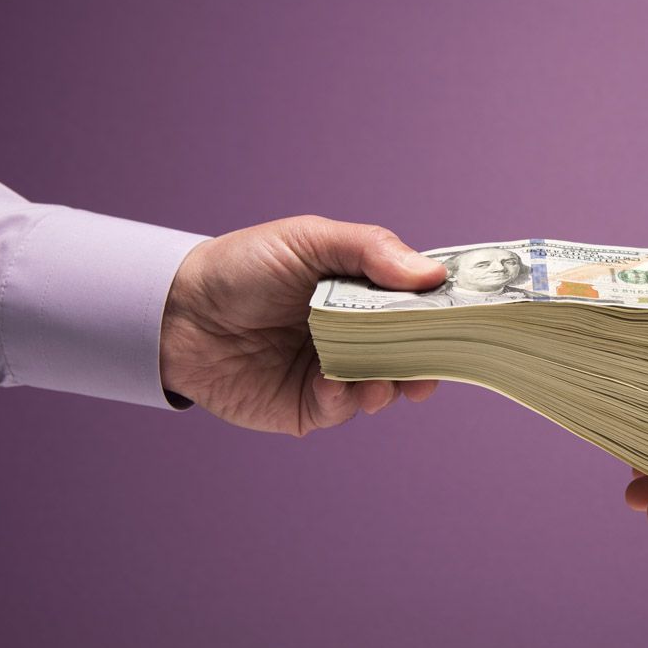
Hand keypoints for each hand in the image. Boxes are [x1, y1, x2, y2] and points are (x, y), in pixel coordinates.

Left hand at [160, 215, 445, 434]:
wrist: (175, 313)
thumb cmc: (242, 267)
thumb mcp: (310, 239)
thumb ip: (371, 251)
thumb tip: (433, 274)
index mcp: (364, 292)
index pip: (419, 303)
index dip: (446, 311)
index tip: (471, 317)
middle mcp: (357, 334)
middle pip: (413, 351)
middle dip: (431, 360)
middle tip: (440, 363)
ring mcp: (336, 372)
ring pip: (386, 386)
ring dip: (393, 385)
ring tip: (384, 382)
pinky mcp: (310, 407)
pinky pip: (344, 408)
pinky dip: (348, 400)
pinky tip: (336, 385)